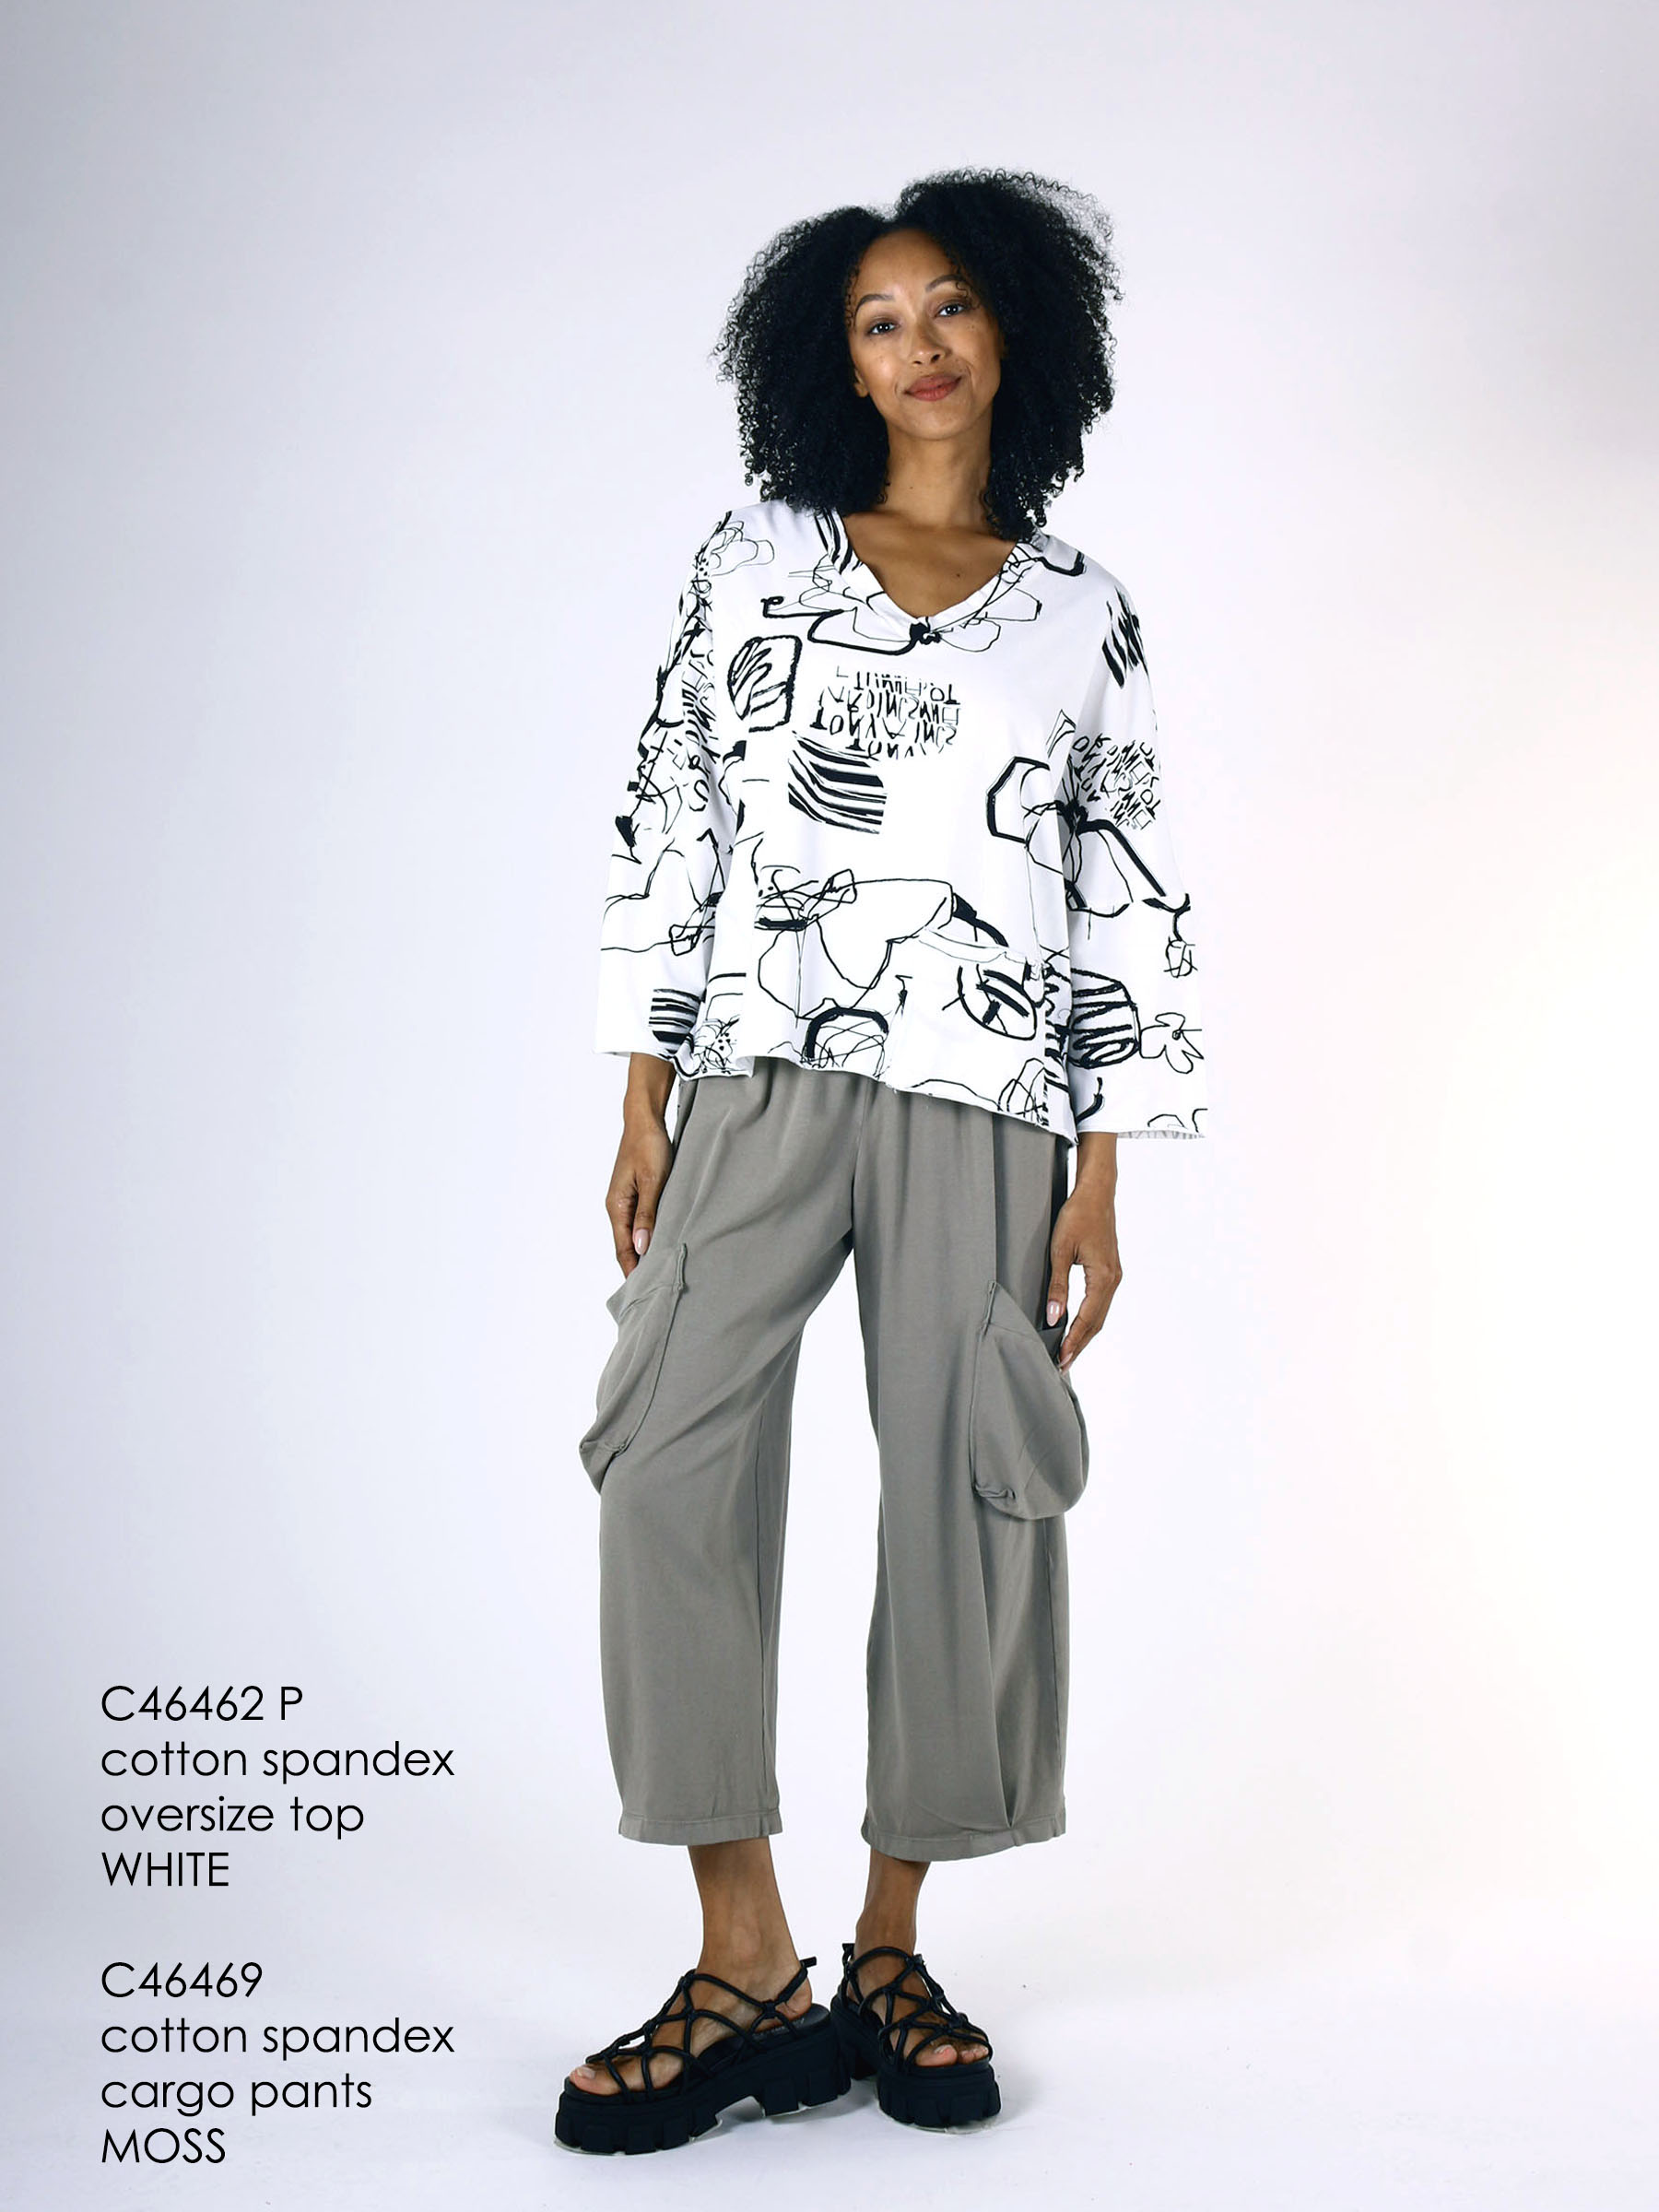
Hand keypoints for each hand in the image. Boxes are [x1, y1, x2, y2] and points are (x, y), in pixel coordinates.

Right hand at [606, 1054, 675, 1274]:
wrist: (645, 1119)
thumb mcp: (653, 1180)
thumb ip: (647, 1214)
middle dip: (637, 1268)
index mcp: (616, 1206)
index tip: (644, 1292)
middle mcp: (617, 1206)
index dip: (632, 1271)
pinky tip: (660, 1245)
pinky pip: (640, 1222)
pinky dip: (648, 1237)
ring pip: (633, 1235)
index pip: (622, 1248)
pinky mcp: (636, 1193)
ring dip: (644, 1253)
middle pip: (626, 1246)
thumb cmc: (649, 1146)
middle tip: (654, 1290)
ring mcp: (625, 1200)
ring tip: (659, 1274)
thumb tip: (641, 1248)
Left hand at [1046, 1132, 1121, 1369]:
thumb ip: (1057, 1285)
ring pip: (1100, 1314)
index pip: (1088, 1319)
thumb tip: (1054, 1317)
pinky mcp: (1109, 1270)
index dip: (1073, 1341)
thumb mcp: (1060, 1250)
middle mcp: (1113, 1280)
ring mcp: (1113, 1275)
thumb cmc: (1077, 1215)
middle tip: (1063, 1365)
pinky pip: (1100, 1302)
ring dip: (1084, 1334)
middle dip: (1079, 1344)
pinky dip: (1089, 1318)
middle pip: (1097, 1322)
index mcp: (1103, 1277)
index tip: (1061, 1360)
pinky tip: (1077, 1326)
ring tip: (1068, 1352)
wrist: (1097, 1192)